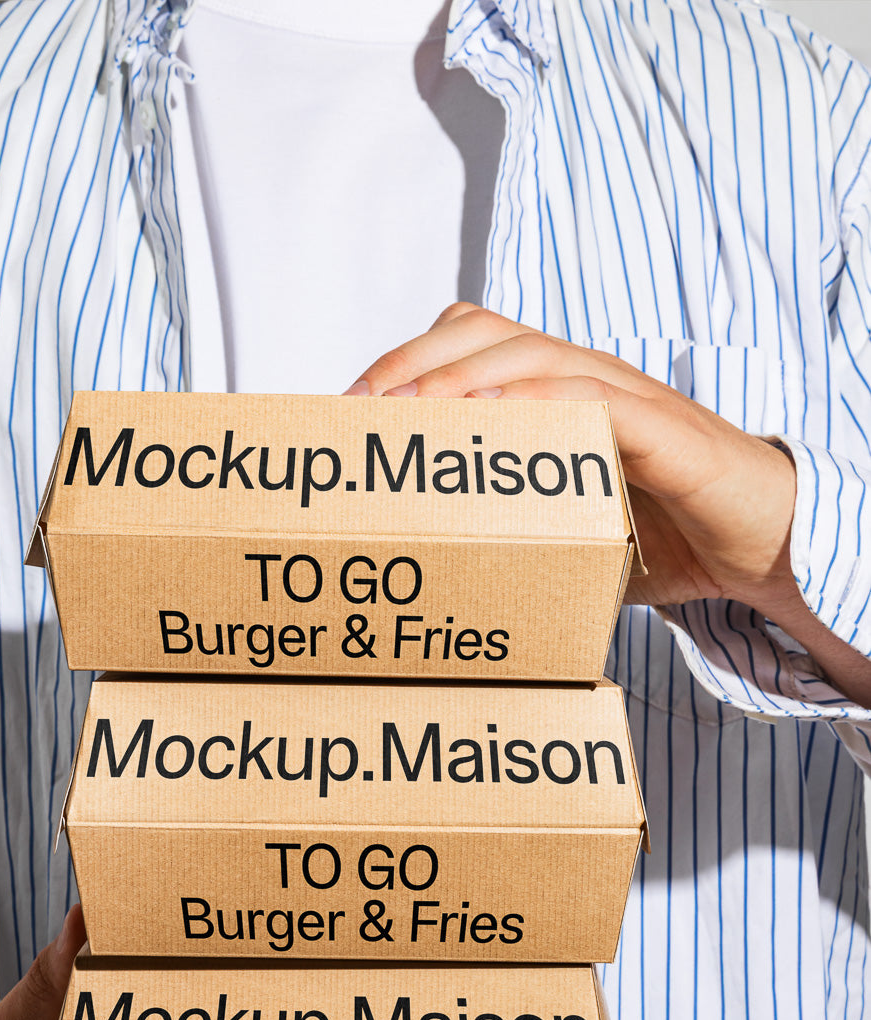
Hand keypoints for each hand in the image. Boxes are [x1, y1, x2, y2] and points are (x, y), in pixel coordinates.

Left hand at [346, 304, 870, 705]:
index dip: (408, 361)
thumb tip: (441, 585)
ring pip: (534, 355)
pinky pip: (599, 401)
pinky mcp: (669, 433)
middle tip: (357, 408)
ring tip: (406, 412)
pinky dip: (543, 404)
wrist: (770, 544)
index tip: (351, 408)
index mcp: (559, 396)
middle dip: (413, 361)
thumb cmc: (670, 537)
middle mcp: (590, 382)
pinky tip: (496, 421)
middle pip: (487, 332)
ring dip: (461, 379)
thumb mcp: (570, 533)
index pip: (473, 343)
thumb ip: (516, 535)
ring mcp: (630, 399)